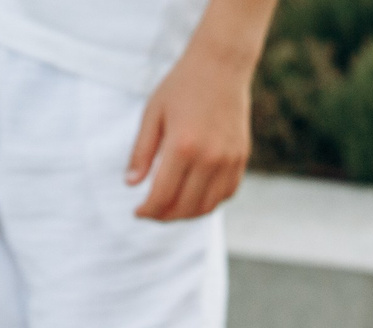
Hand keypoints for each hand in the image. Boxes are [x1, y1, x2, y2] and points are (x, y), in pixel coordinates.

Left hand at [126, 35, 257, 221]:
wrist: (221, 65)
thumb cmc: (182, 86)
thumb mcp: (152, 114)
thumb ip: (141, 152)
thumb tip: (131, 185)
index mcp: (182, 147)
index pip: (162, 196)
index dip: (147, 210)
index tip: (137, 212)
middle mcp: (209, 158)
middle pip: (184, 207)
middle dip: (164, 216)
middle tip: (151, 212)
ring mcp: (229, 160)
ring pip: (207, 206)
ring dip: (186, 215)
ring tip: (171, 209)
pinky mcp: (241, 157)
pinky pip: (226, 193)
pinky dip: (209, 203)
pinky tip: (194, 198)